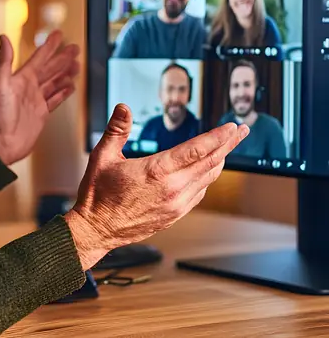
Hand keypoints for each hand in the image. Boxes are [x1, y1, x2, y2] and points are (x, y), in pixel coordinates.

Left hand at [0, 30, 79, 166]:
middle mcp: (28, 88)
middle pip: (50, 68)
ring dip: (65, 73)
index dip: (49, 46)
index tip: (59, 34)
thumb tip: (3, 37)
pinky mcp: (40, 114)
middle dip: (62, 58)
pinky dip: (63, 92)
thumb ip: (3, 60)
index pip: (39, 58)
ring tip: (77, 65)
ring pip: (54, 82)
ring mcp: (35, 101)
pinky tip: (70, 86)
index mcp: (20, 78)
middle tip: (75, 48)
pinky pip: (55, 99)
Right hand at [65, 104, 248, 268]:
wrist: (97, 229)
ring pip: (208, 179)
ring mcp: (176, 204)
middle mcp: (172, 189)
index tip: (232, 127)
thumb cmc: (98, 195)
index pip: (197, 150)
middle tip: (241, 131)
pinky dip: (206, 178)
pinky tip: (206, 170)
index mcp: (157, 171)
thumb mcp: (102, 156)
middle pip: (211, 162)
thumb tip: (124, 108)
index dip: (218, 137)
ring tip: (227, 147)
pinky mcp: (175, 214)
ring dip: (219, 161)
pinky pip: (199, 193)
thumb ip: (117, 130)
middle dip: (229, 144)